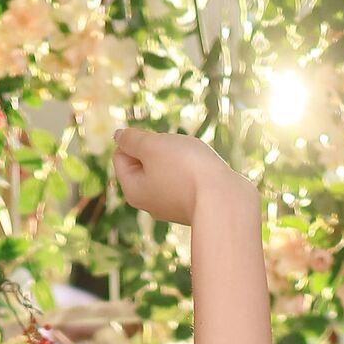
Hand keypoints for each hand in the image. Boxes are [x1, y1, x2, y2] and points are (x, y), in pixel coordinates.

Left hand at [111, 126, 248, 227]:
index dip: (137, 141)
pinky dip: (192, 170)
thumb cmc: (185, 170)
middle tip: (176, 152)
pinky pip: (185, 179)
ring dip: (177, 157)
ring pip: (166, 169)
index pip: (120, 156)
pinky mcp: (192, 205)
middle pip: (143, 163)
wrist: (225, 200)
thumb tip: (118, 136)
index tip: (157, 143)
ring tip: (192, 162)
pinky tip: (204, 172)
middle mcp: (148, 203)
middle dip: (158, 150)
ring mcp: (171, 206)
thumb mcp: (152, 146)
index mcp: (133, 190)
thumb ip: (132, 139)